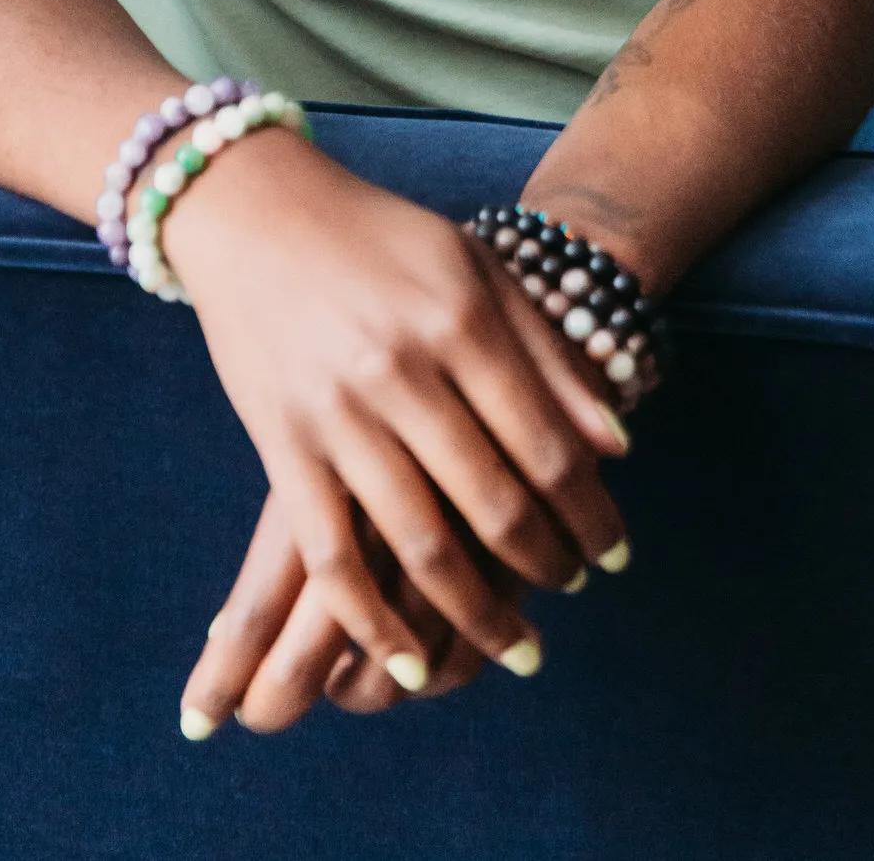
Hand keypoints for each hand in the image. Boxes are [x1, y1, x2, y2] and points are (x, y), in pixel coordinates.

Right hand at [165, 128, 629, 697]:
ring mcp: (338, 413)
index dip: (591, 515)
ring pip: (420, 544)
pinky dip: (373, 622)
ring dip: (476, 613)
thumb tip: (617, 447)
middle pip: (494, 503)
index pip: (548, 447)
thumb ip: (547, 353)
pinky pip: (331, 557)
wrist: (256, 211)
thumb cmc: (380, 237)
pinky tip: (409, 662)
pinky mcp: (282, 446)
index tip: (614, 556)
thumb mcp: (477, 266)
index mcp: (462, 320)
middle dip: (547, 565)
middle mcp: (404, 370)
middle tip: (571, 591)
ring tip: (516, 645)